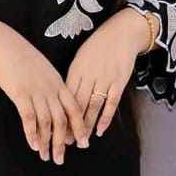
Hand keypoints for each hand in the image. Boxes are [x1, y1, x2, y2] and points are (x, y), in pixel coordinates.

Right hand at [0, 20, 88, 163]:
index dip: (79, 127)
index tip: (81, 143)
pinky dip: (32, 133)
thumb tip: (50, 101)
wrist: (2, 43)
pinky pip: (29, 117)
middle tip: (60, 159)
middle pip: (62, 120)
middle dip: (62, 142)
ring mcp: (36, 91)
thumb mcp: (41, 69)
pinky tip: (33, 145)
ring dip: (47, 142)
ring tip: (45, 156)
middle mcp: (50, 89)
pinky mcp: (20, 93)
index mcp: (58, 82)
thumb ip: (48, 85)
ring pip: (47, 122)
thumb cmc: (19, 55)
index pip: (74, 109)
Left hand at [65, 8, 151, 138]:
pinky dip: (105, 118)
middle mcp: (88, 76)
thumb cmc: (98, 46)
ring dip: (86, 125)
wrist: (121, 33)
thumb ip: (73, 78)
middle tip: (65, 142)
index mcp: (76, 70)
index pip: (65, 97)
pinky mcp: (119, 82)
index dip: (59, 114)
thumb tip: (64, 96)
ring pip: (92, 107)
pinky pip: (111, 103)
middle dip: (70, 125)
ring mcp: (104, 80)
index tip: (53, 129)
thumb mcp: (80, 59)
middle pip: (77, 105)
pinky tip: (100, 130)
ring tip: (81, 141)